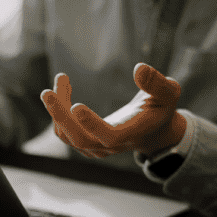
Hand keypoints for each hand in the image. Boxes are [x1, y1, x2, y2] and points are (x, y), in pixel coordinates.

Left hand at [40, 62, 186, 157]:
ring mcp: (96, 147)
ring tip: (61, 79)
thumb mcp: (169, 92)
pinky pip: (64, 131)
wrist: (154, 129)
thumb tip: (140, 68)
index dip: (92, 124)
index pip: (109, 136)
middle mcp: (110, 146)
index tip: (77, 105)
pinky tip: (63, 88)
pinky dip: (59, 111)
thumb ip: (157, 83)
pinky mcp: (86, 143)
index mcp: (130, 134)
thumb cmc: (161, 107)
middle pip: (79, 139)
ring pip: (67, 135)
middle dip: (61, 116)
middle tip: (47, 92)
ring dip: (57, 109)